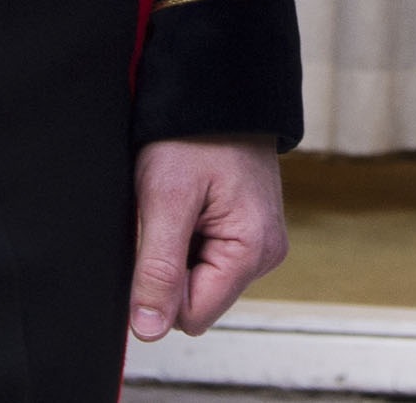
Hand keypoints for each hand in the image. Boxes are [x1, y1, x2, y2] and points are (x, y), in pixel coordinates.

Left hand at [129, 136, 286, 342]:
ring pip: (200, 280)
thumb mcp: (165, 199)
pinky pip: (208, 257)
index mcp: (253, 252)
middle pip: (197, 300)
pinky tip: (190, 202)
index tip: (156, 236)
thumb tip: (149, 331)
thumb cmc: (193, 133)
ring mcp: (259, 242)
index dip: (161, 286)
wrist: (218, 84)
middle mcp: (265, 254)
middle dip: (171, 266)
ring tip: (180, 203)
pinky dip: (189, 236)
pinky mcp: (248, 230)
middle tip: (169, 214)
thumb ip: (158, 270)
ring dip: (178, 249)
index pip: (191, 316)